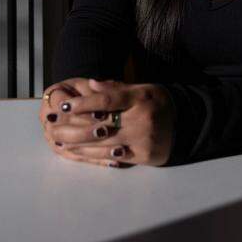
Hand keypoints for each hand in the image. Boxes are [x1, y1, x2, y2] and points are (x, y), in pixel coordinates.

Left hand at [43, 78, 174, 166]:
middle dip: (74, 128)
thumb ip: (117, 88)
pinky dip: (95, 156)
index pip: (107, 101)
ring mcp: (143, 140)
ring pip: (104, 144)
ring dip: (79, 145)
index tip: (65, 105)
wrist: (187, 126)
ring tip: (61, 141)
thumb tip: (90, 84)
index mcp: (141, 98)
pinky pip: (114, 157)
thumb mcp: (142, 89)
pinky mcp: (144, 156)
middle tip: (53, 127)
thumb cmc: (159, 104)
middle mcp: (142, 120)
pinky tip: (80, 154)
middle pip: (101, 125)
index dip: (84, 103)